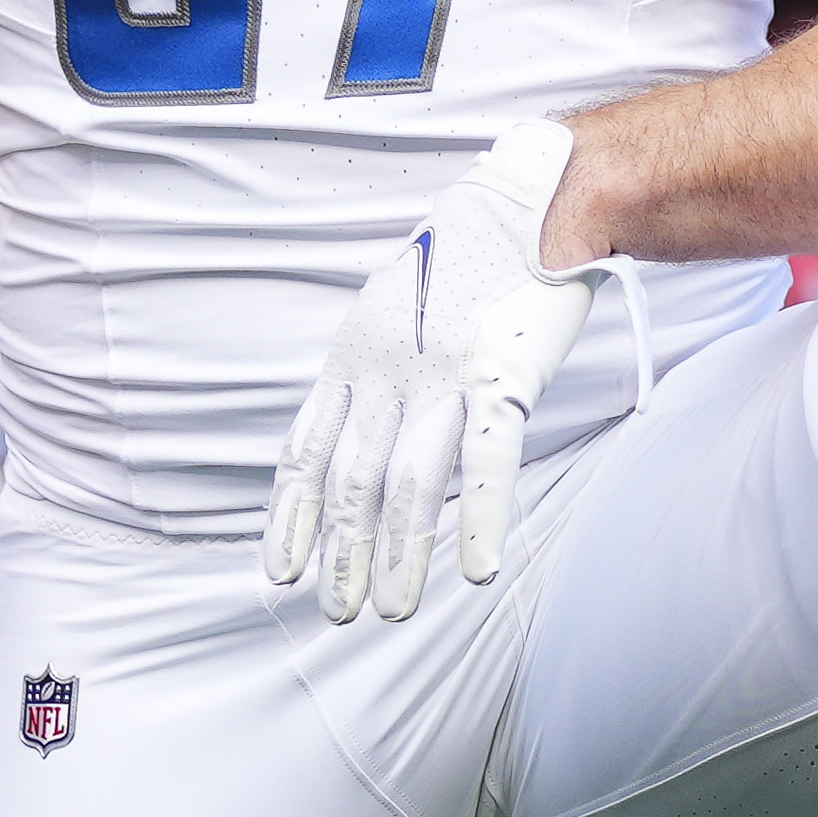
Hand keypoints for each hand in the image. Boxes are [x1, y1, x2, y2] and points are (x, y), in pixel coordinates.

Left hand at [266, 116, 591, 624]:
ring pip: (409, 486)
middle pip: (352, 481)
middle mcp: (387, 371)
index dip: (291, 515)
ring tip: (388, 611)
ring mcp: (442, 378)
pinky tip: (473, 571)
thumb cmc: (474, 256)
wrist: (536, 204)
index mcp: (354, 354)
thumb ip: (378, 367)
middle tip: (335, 612)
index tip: (280, 568)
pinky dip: (478, 521)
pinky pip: (486, 464)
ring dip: (396, 557)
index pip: (306, 450)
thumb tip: (366, 423)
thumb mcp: (396, 304)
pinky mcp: (503, 379)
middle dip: (340, 554)